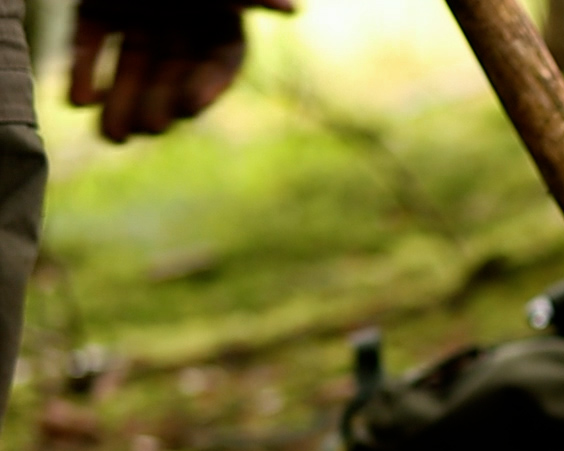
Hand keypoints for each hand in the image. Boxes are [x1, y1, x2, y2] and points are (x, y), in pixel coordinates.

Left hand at [69, 0, 294, 143]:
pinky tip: (76, 100)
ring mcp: (139, 18)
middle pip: (172, 75)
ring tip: (109, 134)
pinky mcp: (99, 11)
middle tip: (143, 130)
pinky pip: (92, 46)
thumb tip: (294, 9)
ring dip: (119, 102)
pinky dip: (83, 71)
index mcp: (217, 16)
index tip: (190, 109)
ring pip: (131, 68)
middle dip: (155, 105)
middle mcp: (181, 22)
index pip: (220, 61)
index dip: (207, 87)